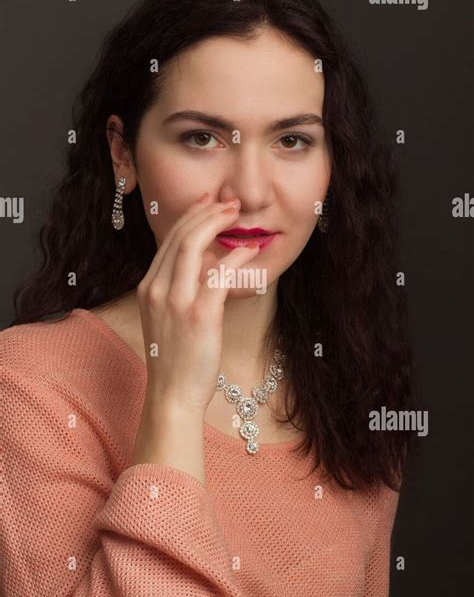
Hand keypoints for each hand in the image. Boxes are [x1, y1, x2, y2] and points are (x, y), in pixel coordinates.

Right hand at [136, 193, 260, 414]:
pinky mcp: (199, 315)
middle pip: (180, 236)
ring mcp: (175, 301)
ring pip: (193, 246)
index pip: (168, 241)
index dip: (190, 216)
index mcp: (148, 288)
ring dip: (216, 223)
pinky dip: (235, 257)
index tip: (208, 203)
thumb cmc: (175, 359)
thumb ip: (182, 290)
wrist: (172, 394)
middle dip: (205, 212)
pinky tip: (250, 250)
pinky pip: (218, 275)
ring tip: (235, 214)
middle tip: (227, 201)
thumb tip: (210, 265)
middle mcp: (156, 289)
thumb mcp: (168, 318)